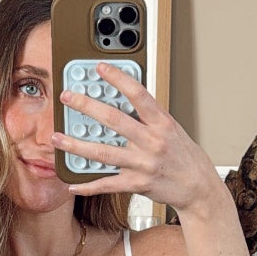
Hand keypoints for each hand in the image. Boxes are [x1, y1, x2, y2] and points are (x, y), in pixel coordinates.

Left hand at [51, 60, 224, 214]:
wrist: (199, 187)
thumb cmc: (184, 156)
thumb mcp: (171, 130)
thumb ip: (148, 118)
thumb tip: (123, 102)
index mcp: (161, 123)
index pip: (138, 94)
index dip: (118, 79)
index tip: (100, 68)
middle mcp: (152, 141)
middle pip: (114, 120)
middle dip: (87, 106)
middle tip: (67, 97)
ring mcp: (144, 163)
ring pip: (103, 152)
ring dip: (76, 146)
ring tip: (57, 138)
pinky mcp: (138, 183)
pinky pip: (108, 184)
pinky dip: (88, 185)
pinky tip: (73, 183)